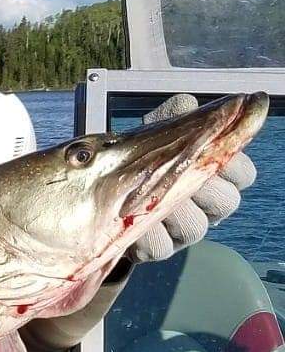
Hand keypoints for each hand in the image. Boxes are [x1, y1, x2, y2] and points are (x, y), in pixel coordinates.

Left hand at [127, 93, 255, 263]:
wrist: (107, 187)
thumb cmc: (145, 157)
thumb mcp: (159, 130)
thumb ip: (177, 115)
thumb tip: (187, 104)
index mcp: (217, 175)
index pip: (243, 174)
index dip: (230, 165)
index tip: (207, 154)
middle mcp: (208, 206)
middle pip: (225, 202)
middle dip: (201, 187)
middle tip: (177, 175)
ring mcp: (185, 230)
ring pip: (195, 227)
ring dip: (173, 210)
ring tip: (151, 197)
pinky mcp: (159, 248)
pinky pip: (162, 246)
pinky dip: (147, 233)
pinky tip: (132, 220)